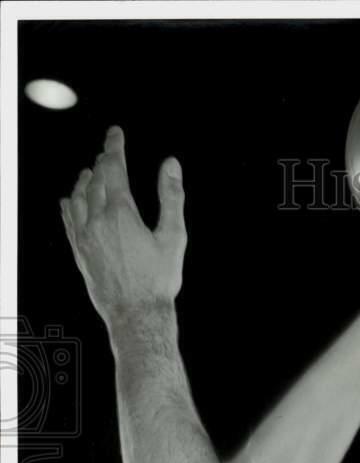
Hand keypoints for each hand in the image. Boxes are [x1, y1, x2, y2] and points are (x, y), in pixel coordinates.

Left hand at [60, 126, 186, 327]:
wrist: (137, 314)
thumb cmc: (159, 280)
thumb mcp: (173, 237)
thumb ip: (171, 197)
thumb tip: (171, 164)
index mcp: (121, 213)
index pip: (113, 168)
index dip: (114, 147)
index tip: (115, 133)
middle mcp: (97, 221)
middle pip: (94, 180)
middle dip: (102, 162)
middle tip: (109, 152)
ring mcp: (85, 237)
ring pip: (78, 198)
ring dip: (84, 181)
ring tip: (89, 173)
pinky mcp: (80, 253)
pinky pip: (69, 222)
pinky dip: (70, 205)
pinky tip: (71, 201)